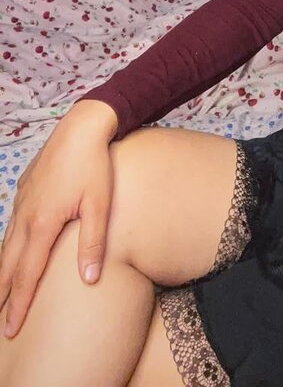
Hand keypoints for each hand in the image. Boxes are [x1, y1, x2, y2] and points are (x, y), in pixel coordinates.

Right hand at [0, 100, 117, 337]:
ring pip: (6, 244)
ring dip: (1, 272)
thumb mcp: (99, 204)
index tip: (11, 328)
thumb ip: (92, 242)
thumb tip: (90, 279)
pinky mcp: (25, 188)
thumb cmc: (94, 165)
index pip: (27, 274)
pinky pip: (11, 224)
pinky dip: (6, 246)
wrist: (82, 126)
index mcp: (43, 224)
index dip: (18, 304)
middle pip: (7, 264)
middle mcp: (25, 215)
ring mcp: (22, 200)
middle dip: (0, 296)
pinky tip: (10, 251)